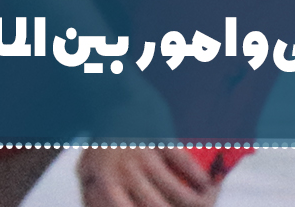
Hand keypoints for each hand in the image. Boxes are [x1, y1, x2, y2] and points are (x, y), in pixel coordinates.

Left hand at [78, 145, 216, 206]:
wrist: (113, 98)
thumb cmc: (103, 142)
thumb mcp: (88, 170)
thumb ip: (93, 197)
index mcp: (106, 183)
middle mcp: (125, 171)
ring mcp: (143, 155)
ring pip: (179, 192)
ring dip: (198, 202)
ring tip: (206, 202)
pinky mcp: (159, 138)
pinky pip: (186, 164)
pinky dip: (200, 178)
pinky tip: (207, 185)